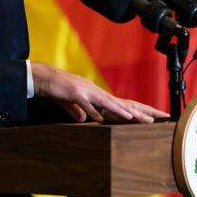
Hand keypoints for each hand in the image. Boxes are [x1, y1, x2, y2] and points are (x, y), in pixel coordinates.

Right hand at [31, 62, 168, 123]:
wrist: (42, 77)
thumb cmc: (57, 89)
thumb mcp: (70, 102)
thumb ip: (78, 110)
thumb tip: (85, 119)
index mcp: (95, 94)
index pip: (119, 103)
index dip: (133, 110)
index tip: (148, 117)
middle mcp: (94, 91)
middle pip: (119, 102)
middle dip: (136, 111)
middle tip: (153, 118)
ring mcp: (85, 91)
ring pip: (107, 102)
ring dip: (120, 111)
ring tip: (134, 118)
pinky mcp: (74, 93)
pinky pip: (86, 104)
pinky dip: (93, 111)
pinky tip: (100, 119)